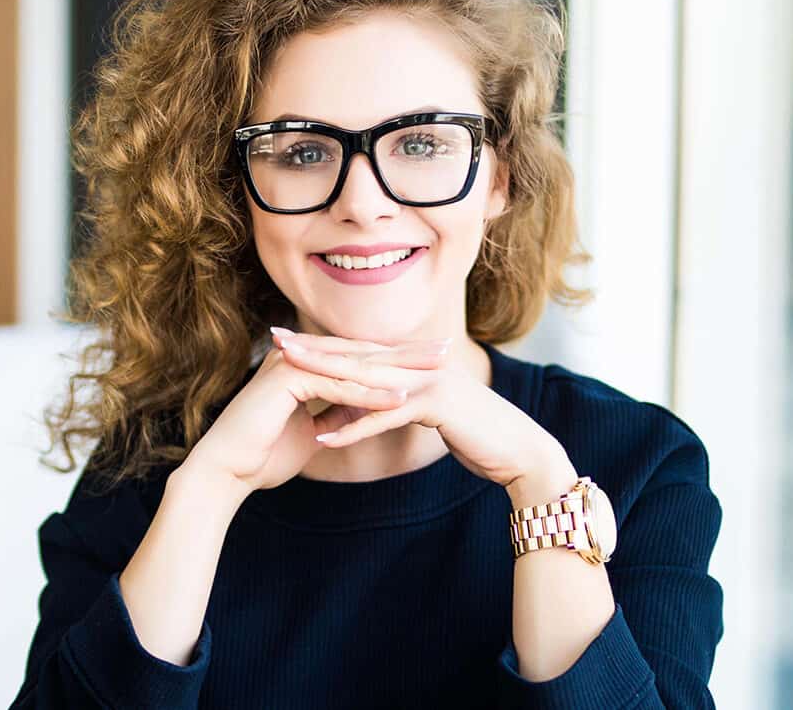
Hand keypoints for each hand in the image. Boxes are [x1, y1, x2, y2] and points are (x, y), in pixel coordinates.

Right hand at [181, 333, 451, 495]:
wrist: (225, 471)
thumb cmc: (262, 455)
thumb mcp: (312, 431)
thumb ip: (336, 415)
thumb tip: (363, 411)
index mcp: (303, 365)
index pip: (357, 357)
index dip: (395, 358)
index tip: (431, 361)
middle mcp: (298, 357)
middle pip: (362, 352)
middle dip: (405, 353)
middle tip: (445, 352)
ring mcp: (291, 365)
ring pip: (354, 364)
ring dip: (396, 368)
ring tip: (434, 371)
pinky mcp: (286, 381)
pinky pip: (338, 386)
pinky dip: (370, 393)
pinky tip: (402, 398)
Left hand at [270, 330, 568, 489]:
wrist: (519, 452)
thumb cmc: (475, 437)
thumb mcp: (423, 418)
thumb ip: (386, 408)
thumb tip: (344, 412)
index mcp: (415, 364)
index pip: (359, 350)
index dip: (321, 345)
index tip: (283, 341)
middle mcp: (419, 364)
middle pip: (356, 353)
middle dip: (313, 349)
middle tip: (273, 342)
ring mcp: (429, 380)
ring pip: (366, 377)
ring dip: (324, 376)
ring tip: (285, 376)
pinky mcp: (437, 405)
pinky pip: (386, 415)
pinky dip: (354, 426)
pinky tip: (323, 436)